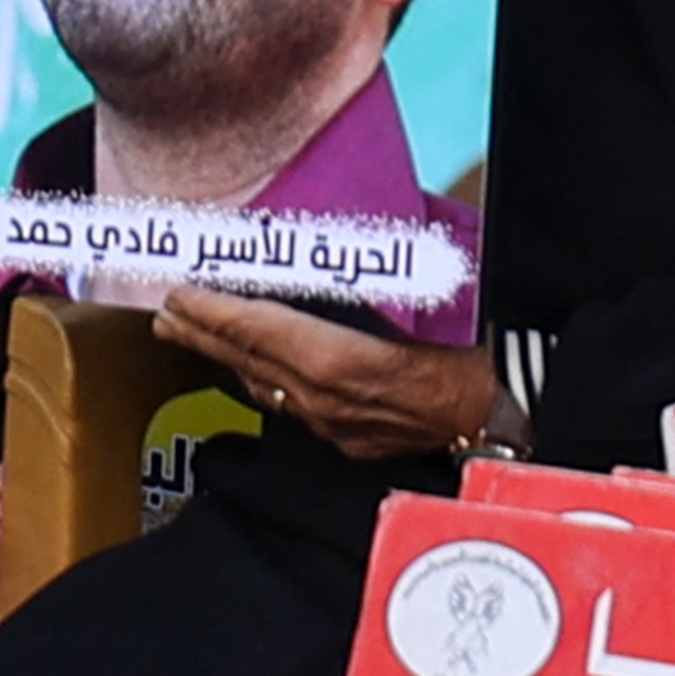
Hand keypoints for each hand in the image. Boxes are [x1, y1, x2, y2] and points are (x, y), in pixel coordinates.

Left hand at [158, 281, 501, 464]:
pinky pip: (292, 406)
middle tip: (166, 311)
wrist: (508, 411)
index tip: (179, 292)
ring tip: (191, 334)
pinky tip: (253, 370)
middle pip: (248, 359)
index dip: (213, 310)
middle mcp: (326, 398)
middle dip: (201, 333)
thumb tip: (340, 235)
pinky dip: (264, 381)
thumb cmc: (473, 346)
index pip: (258, 329)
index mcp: (338, 360)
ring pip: (265, 386)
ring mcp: (335, 424)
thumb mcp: (423, 292)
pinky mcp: (348, 440)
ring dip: (225, 357)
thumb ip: (371, 269)